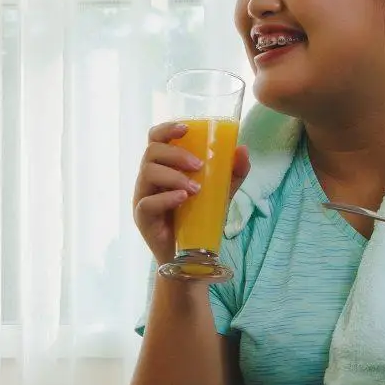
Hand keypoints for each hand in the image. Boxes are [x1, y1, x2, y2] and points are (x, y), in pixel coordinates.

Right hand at [134, 122, 250, 267]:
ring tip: (195, 188)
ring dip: (174, 176)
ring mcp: (143, 197)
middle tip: (199, 165)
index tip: (186, 129)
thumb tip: (242, 150)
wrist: (191, 256)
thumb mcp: (220, 193)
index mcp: (163, 167)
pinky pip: (147, 202)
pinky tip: (183, 199)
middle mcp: (149, 179)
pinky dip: (167, 197)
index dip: (167, 129)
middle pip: (151, 152)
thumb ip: (232, 173)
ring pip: (147, 172)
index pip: (155, 139)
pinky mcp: (142, 218)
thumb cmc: (200, 219)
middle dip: (176, 154)